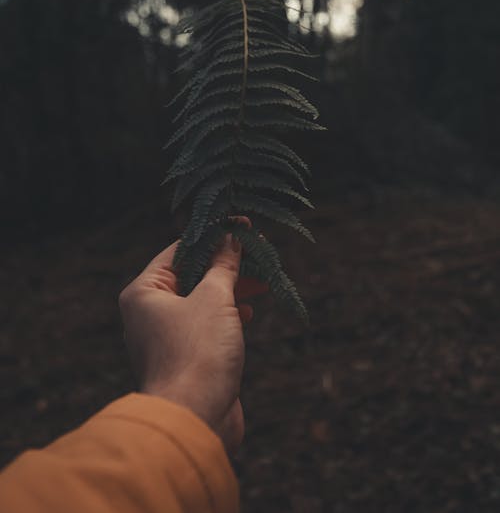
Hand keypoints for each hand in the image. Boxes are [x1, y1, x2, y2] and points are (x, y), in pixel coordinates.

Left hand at [118, 220, 267, 454]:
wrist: (195, 419)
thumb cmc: (198, 352)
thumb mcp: (214, 298)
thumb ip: (224, 265)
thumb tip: (231, 238)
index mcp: (144, 292)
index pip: (179, 251)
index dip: (213, 236)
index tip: (241, 225)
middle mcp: (149, 312)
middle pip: (191, 274)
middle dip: (226, 263)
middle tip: (258, 250)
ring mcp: (166, 336)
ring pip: (202, 300)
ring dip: (231, 288)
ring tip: (262, 279)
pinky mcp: (185, 357)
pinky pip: (206, 325)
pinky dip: (227, 314)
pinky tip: (248, 312)